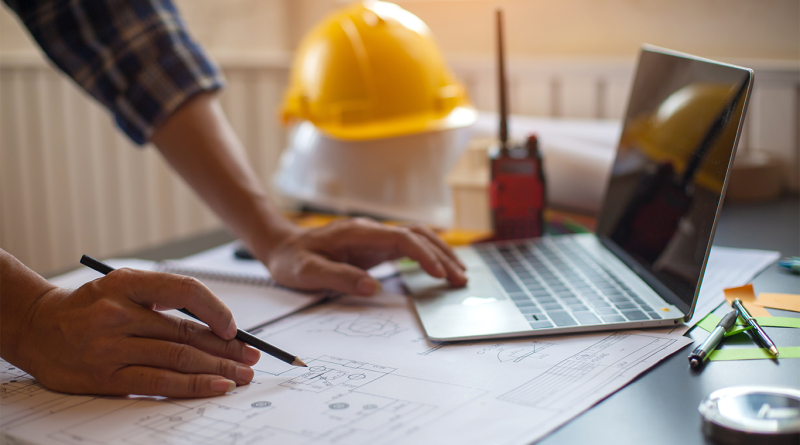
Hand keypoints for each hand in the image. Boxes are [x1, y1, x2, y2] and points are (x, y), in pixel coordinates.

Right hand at [17, 268, 260, 397]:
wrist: (36, 327)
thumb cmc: (89, 306)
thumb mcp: (122, 286)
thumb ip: (162, 298)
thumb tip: (216, 324)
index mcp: (127, 283)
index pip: (185, 291)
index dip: (217, 310)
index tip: (234, 328)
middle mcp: (118, 313)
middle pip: (187, 332)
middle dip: (226, 348)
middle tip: (252, 357)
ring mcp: (111, 347)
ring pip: (178, 358)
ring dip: (217, 369)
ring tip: (241, 375)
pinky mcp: (106, 377)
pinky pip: (158, 383)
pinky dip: (192, 386)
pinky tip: (215, 386)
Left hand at [263, 218, 467, 295]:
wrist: (282, 246)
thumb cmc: (292, 259)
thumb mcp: (308, 272)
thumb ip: (339, 277)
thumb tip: (372, 287)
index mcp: (357, 232)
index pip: (400, 238)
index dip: (423, 254)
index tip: (439, 273)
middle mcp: (371, 230)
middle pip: (417, 235)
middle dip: (442, 255)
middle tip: (461, 278)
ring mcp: (375, 237)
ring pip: (417, 238)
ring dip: (440, 253)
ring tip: (459, 274)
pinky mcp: (375, 246)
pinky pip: (408, 247)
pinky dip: (428, 256)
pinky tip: (440, 268)